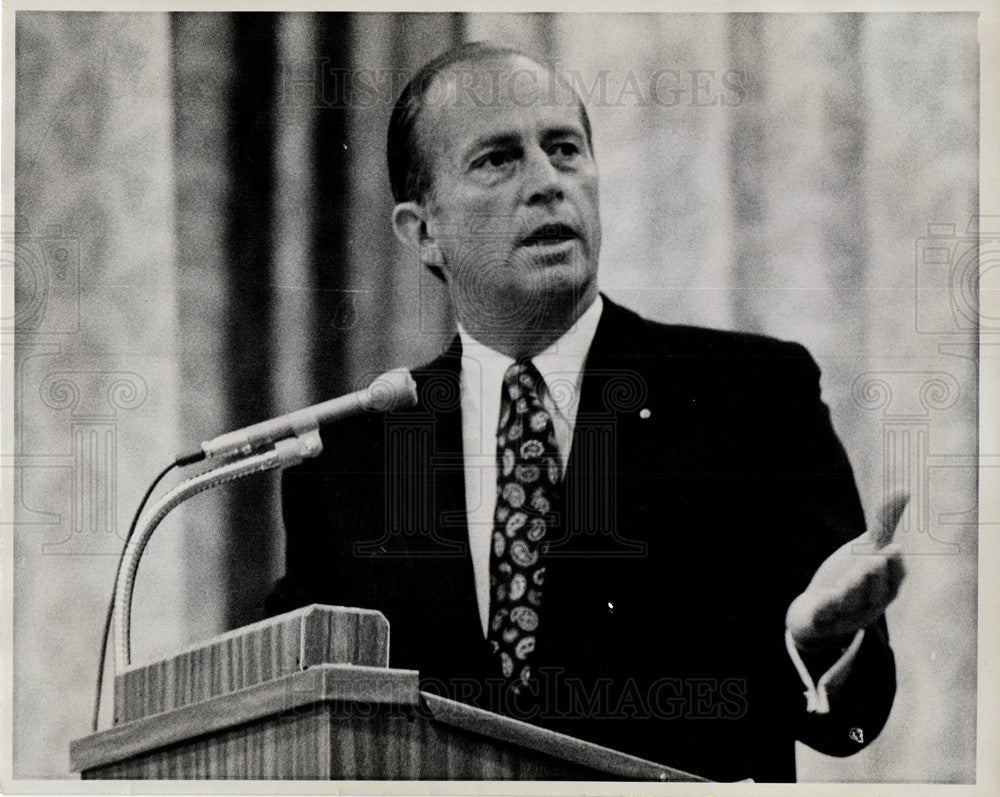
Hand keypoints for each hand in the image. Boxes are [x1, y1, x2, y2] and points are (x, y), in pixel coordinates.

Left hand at [786, 492, 907, 649]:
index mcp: (883, 589)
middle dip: (874, 575)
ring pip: (851, 604)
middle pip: (875, 592)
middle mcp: (869, 605)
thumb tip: (905, 489)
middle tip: (873, 558)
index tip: (892, 547)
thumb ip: (884, 522)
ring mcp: (845, 615)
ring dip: (852, 590)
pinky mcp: (822, 620)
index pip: (895, 580)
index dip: (895, 566)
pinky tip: (824, 597)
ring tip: (852, 574)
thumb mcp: (866, 548)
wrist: (815, 610)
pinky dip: (826, 608)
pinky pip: (825, 617)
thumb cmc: (850, 575)